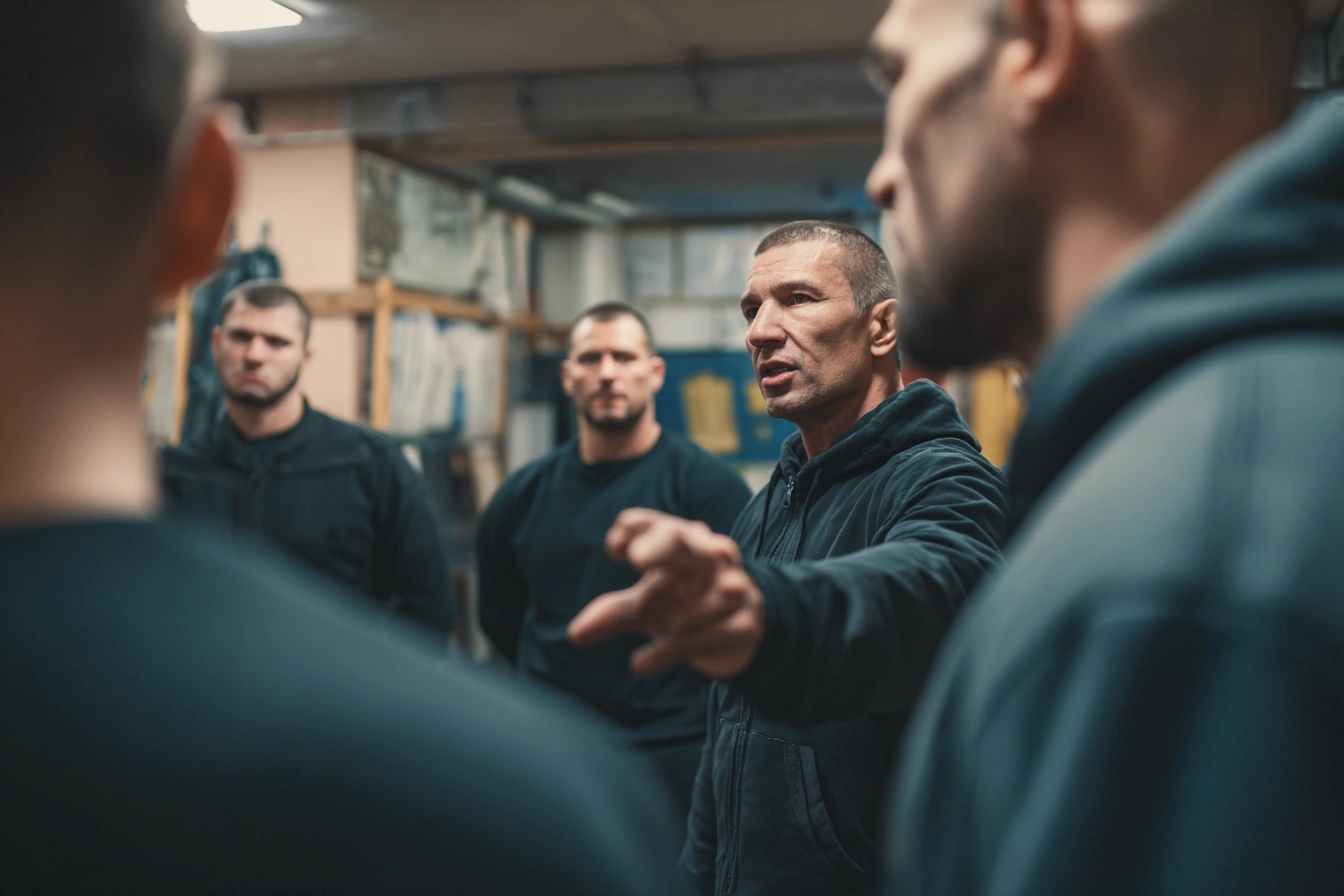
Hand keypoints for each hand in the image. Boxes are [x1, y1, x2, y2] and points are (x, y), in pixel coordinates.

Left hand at [568, 508, 765, 678]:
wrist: (744, 631)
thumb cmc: (686, 604)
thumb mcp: (648, 606)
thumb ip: (613, 613)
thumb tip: (574, 636)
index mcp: (683, 542)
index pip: (654, 525)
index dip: (634, 530)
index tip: (616, 549)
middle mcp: (709, 559)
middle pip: (684, 543)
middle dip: (662, 546)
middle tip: (636, 557)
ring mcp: (731, 590)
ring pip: (701, 596)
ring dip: (678, 618)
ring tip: (670, 626)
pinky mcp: (742, 626)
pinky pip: (701, 639)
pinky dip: (667, 651)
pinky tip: (638, 664)